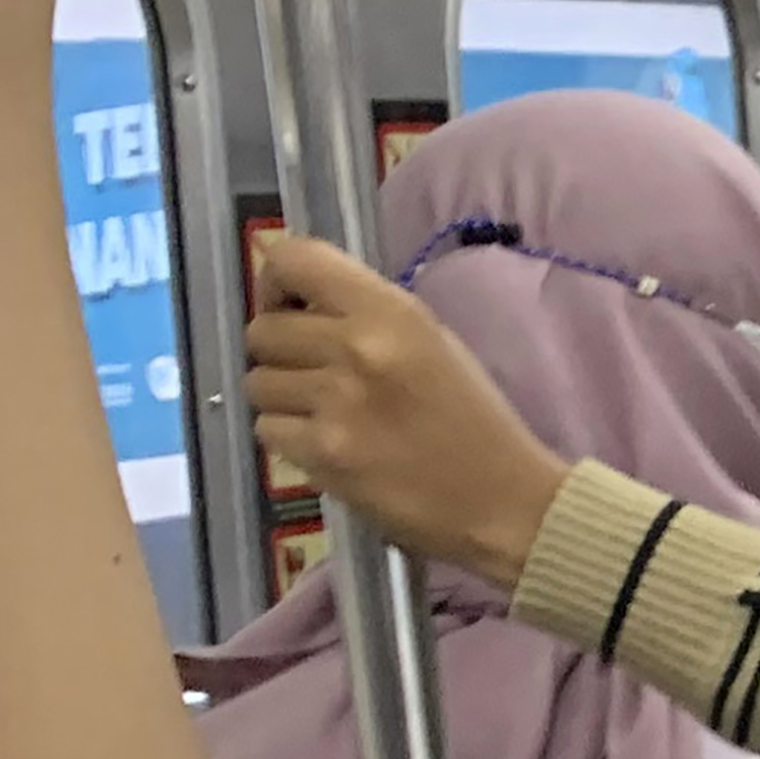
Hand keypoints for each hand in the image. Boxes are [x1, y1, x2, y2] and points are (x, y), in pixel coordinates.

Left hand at [243, 236, 577, 591]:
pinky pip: (267, 430)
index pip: (293, 260)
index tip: (290, 307)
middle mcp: (357, 347)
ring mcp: (335, 403)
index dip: (275, 282)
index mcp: (391, 311)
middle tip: (312, 373)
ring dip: (281, 398)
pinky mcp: (322, 454)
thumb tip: (298, 304)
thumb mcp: (432, 341)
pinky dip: (289, 439)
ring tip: (324, 415)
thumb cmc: (473, 417)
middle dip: (278, 351)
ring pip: (256, 383)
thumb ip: (366, 315)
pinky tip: (328, 446)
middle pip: (261, 330)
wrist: (503, 498)